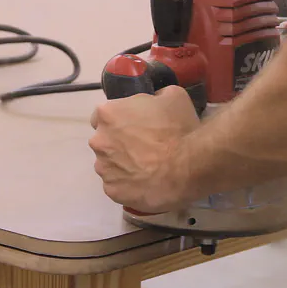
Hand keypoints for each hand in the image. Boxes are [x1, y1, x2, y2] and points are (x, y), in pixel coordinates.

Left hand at [89, 85, 199, 212]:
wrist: (188, 167)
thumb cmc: (179, 129)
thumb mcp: (173, 96)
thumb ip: (155, 96)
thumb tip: (154, 101)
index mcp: (108, 114)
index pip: (102, 116)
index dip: (119, 121)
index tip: (134, 127)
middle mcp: (98, 141)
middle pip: (104, 142)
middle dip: (119, 144)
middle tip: (144, 149)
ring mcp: (103, 169)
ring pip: (109, 166)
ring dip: (123, 166)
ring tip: (147, 170)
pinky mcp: (112, 191)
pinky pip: (117, 186)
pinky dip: (128, 186)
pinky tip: (146, 184)